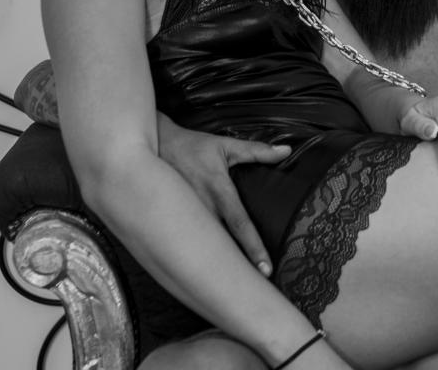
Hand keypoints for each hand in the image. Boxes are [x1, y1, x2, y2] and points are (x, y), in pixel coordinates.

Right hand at [157, 116, 290, 275]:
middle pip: (221, 245)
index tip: (265, 269)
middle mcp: (201, 208)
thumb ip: (257, 151)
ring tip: (232, 291)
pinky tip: (203, 276)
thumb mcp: (225, 146)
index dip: (253, 247)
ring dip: (216, 267)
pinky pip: (185, 244)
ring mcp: (183, 217)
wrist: (151, 148)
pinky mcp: (170, 222)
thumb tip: (286, 150)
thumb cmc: (192, 147)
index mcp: (218, 191)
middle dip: (235, 269)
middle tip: (253, 290)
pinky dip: (195, 259)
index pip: (240, 224)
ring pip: (202, 248)